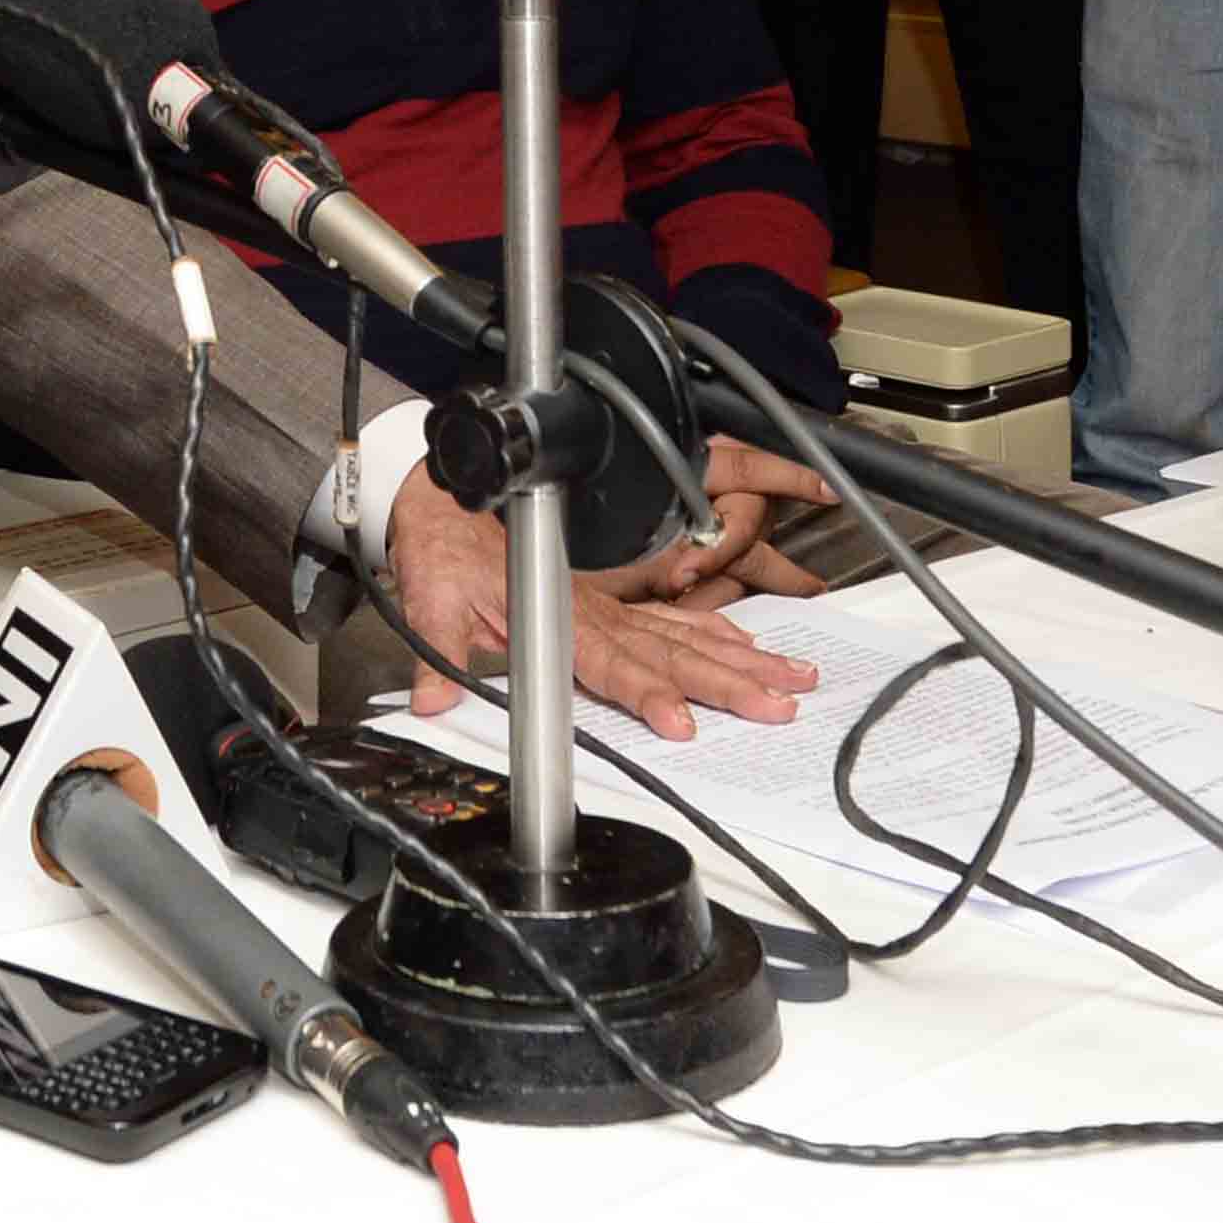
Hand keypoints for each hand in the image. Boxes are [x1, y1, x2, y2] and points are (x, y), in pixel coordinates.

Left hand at [387, 449, 829, 739]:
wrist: (449, 500)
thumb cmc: (446, 549)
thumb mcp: (430, 602)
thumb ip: (436, 654)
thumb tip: (432, 702)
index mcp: (563, 619)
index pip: (616, 666)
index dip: (650, 695)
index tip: (683, 723)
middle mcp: (600, 612)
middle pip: (676, 653)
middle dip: (730, 682)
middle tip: (779, 704)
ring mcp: (615, 605)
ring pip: (690, 634)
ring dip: (743, 659)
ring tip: (792, 677)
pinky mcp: (616, 599)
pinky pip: (679, 616)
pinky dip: (721, 631)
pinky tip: (751, 647)